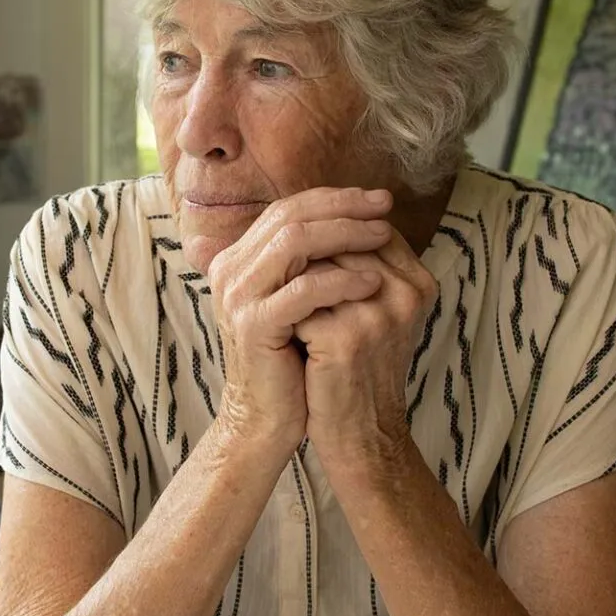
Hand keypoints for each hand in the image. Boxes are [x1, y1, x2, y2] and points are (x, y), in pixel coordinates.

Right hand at [204, 188, 396, 459]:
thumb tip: (357, 219)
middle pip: (290, 216)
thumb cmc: (291, 359)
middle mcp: (229, 270)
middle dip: (344, 207)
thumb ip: (311, 261)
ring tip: (384, 236)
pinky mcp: (254, 324)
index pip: (288, 208)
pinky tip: (373, 283)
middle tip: (385, 207)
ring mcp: (238, 296)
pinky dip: (342, 282)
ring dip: (346, 235)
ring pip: (294, 242)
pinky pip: (303, 290)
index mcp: (237, 259)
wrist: (268, 417)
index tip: (378, 200)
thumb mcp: (300, 301)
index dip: (335, 199)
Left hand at [292, 236, 437, 472]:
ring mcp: (377, 315)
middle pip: (342, 239)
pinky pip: (300, 300)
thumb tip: (322, 215)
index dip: (332, 226)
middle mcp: (405, 294)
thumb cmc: (363, 370)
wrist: (362, 435)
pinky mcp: (345, 338)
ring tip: (274, 282)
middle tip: (276, 253)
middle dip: (306, 244)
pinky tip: (277, 316)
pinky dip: (284, 305)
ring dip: (291, 271)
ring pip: (317, 264)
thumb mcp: (379, 314)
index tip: (304, 234)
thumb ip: (365, 267)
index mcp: (419, 283)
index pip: (370, 228)